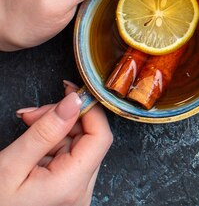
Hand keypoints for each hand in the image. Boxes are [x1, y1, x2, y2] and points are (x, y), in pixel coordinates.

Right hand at [0, 81, 112, 205]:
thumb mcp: (11, 164)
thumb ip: (45, 131)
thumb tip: (74, 101)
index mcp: (71, 184)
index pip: (100, 137)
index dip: (89, 110)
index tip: (71, 93)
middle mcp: (80, 191)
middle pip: (89, 139)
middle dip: (64, 118)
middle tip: (33, 114)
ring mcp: (75, 192)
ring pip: (78, 145)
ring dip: (55, 129)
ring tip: (28, 125)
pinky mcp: (68, 190)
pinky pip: (69, 157)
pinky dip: (52, 143)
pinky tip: (32, 143)